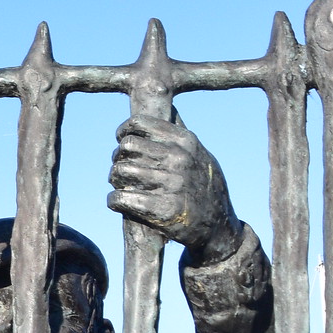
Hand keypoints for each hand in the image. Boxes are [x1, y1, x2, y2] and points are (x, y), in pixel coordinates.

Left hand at [107, 115, 242, 260]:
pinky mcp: (161, 210)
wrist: (219, 226)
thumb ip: (181, 135)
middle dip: (118, 159)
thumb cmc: (204, 187)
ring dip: (115, 181)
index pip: (139, 124)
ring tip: (123, 186)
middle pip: (125, 148)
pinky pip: (119, 198)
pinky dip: (114, 201)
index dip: (123, 133)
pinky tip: (119, 203)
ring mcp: (170, 184)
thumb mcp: (201, 154)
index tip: (122, 143)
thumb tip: (169, 106)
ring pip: (119, 171)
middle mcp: (178, 158)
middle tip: (123, 170)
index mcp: (185, 141)